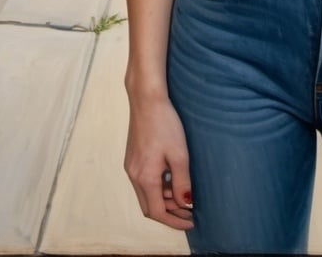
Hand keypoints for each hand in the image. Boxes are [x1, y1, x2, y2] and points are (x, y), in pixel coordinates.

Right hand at [124, 93, 193, 229]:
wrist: (147, 100)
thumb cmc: (165, 125)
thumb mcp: (179, 154)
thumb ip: (182, 182)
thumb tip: (186, 203)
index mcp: (145, 178)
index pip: (157, 212)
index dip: (174, 221)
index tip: (191, 222)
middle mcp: (134, 176)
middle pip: (149, 207)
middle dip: (169, 214)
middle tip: (189, 213)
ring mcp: (131, 167)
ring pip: (146, 195)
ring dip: (164, 200)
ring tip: (184, 195)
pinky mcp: (132, 159)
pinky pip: (144, 182)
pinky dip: (158, 187)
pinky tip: (171, 179)